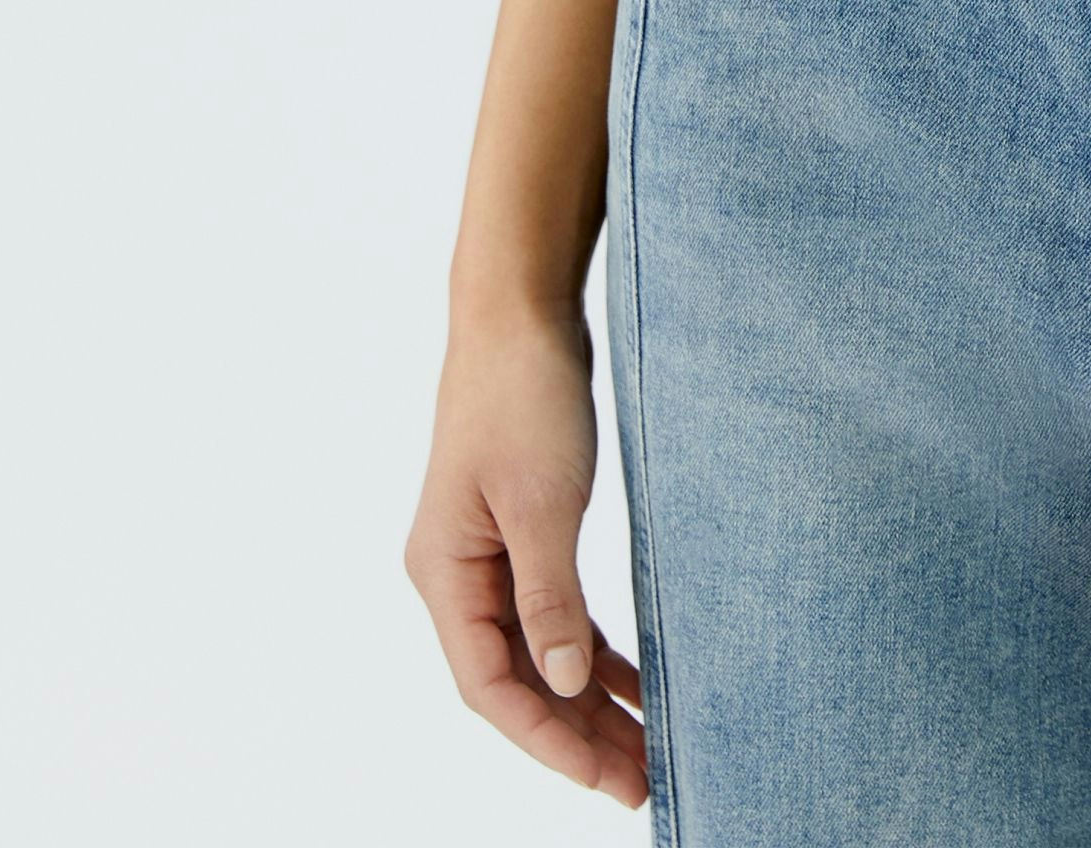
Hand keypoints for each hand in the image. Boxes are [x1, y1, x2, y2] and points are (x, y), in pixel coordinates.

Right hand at [406, 307, 647, 809]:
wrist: (521, 310)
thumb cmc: (523, 394)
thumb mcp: (542, 501)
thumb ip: (549, 597)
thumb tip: (565, 682)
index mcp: (445, 573)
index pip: (491, 685)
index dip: (547, 738)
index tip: (603, 778)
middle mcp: (458, 574)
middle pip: (517, 679)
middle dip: (576, 735)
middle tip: (642, 780)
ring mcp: (489, 553)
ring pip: (539, 651)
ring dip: (587, 700)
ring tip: (645, 748)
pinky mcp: (523, 529)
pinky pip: (554, 612)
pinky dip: (591, 648)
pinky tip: (632, 679)